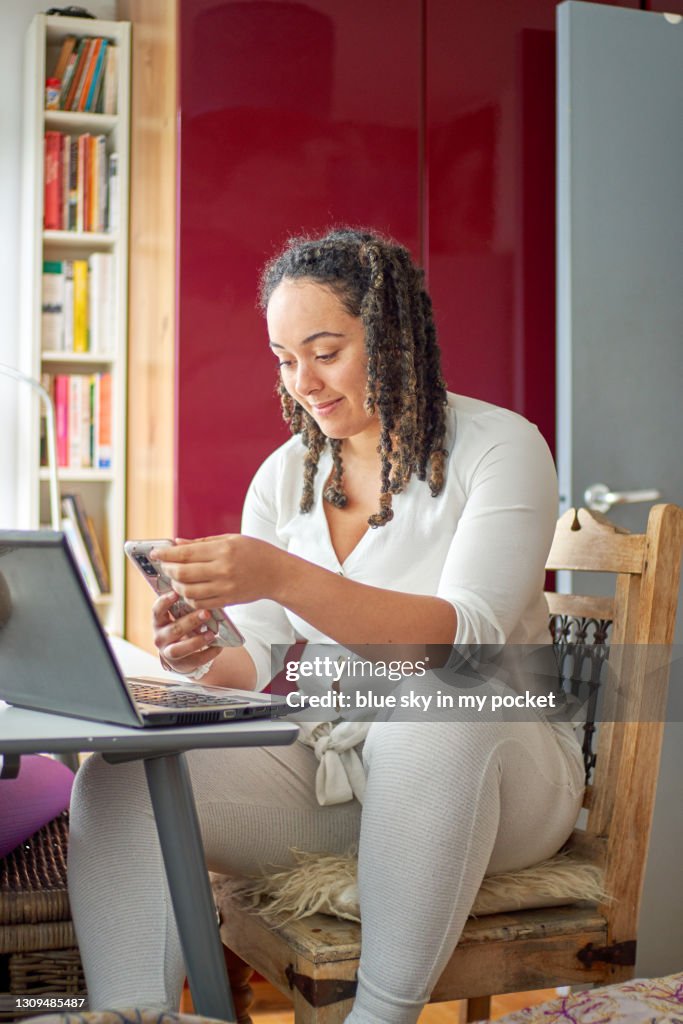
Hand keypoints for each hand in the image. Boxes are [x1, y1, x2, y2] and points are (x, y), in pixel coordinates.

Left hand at [150, 534, 283, 608]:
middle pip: (183, 573)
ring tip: (176, 578)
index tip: (155, 553)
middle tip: (165, 565)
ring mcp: (225, 588)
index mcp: (223, 550)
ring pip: (188, 591)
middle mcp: (223, 569)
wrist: (278, 574)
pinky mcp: (227, 601)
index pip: (185, 553)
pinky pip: (199, 603)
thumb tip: (176, 543)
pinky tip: (187, 590)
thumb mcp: (231, 539)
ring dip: (176, 585)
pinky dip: (188, 598)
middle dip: (168, 570)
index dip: (166, 553)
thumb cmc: (255, 552)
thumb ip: (202, 543)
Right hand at [152, 590, 218, 674]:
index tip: (176, 593)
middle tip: (206, 613)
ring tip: (212, 634)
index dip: (165, 602)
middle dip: (191, 621)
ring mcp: (169, 653)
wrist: (180, 655)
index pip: (157, 611)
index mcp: (159, 622)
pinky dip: (209, 653)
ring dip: (197, 641)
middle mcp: (160, 638)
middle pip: (174, 629)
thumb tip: (202, 596)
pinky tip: (218, 646)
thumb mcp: (178, 617)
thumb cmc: (181, 628)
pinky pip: (195, 660)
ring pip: (180, 649)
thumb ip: (184, 608)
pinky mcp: (182, 665)